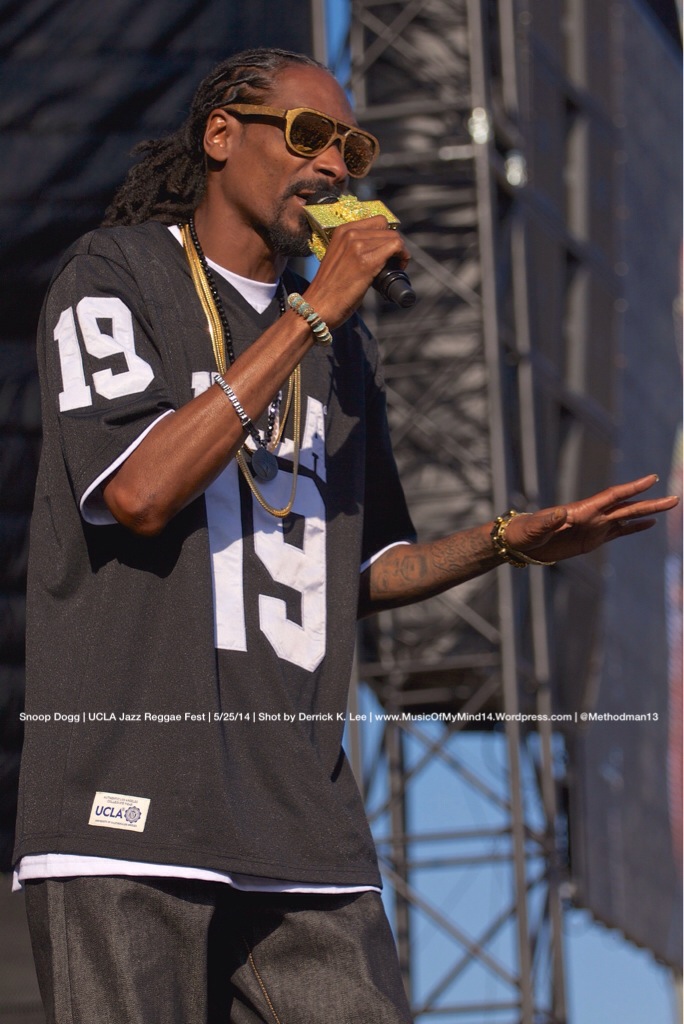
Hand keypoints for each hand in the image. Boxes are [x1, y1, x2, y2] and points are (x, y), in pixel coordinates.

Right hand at [303, 216, 409, 327]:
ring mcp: (358, 246)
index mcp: (342, 231)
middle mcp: (350, 234)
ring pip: (394, 237)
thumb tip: (379, 250)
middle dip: (394, 245)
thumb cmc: (329, 290)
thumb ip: (354, 249)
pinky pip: (396, 247)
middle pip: (387, 228)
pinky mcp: (367, 261)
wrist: (317, 307)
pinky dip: (403, 257)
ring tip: (394, 269)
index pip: (377, 221)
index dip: (386, 236)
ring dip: (400, 253)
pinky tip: (397, 269)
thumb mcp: (339, 259)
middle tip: (393, 264)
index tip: (387, 252)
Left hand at [501, 474, 678, 563]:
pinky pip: (618, 532)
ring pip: (627, 518)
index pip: (613, 496)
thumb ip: (548, 521)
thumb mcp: (535, 528)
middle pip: (627, 507)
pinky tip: (649, 524)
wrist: (520, 542)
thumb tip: (561, 514)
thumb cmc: (525, 533)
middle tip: (675, 498)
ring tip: (669, 505)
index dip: (632, 488)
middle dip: (650, 502)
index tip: (652, 478)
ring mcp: (594, 526)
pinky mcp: (592, 539)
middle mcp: (592, 516)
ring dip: (647, 512)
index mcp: (582, 510)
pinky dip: (634, 528)